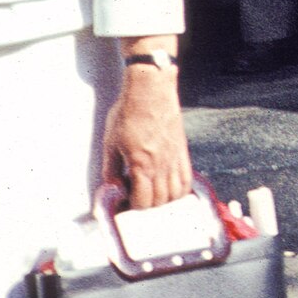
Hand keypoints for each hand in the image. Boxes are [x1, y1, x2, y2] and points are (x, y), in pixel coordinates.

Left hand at [103, 59, 193, 210]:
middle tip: (135, 197)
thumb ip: (111, 168)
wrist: (151, 90)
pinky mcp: (182, 150)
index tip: (124, 200)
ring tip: (152, 192)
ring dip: (164, 199)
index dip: (131, 207)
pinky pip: (187, 177)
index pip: (143, 201)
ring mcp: (175, 157)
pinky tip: (169, 185)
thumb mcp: (111, 142)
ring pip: (176, 192)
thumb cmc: (129, 113)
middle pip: (160, 201)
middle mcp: (162, 164)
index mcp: (142, 164)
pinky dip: (180, 188)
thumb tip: (112, 187)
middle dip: (147, 205)